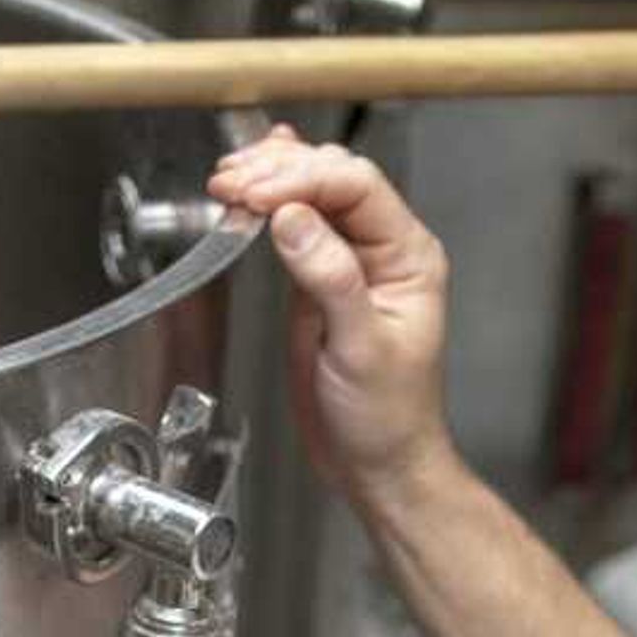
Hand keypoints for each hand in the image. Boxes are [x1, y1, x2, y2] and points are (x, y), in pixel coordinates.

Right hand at [207, 127, 455, 507]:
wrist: (378, 464)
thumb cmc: (388, 419)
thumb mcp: (361, 350)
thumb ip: (330, 279)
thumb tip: (293, 219)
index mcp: (408, 256)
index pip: (355, 187)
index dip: (302, 179)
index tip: (255, 193)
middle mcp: (383, 249)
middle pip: (332, 177)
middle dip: (279, 172)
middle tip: (231, 185)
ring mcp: (350, 259)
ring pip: (312, 192)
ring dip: (269, 179)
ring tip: (228, 182)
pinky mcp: (318, 278)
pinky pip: (297, 221)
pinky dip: (270, 200)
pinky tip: (254, 181)